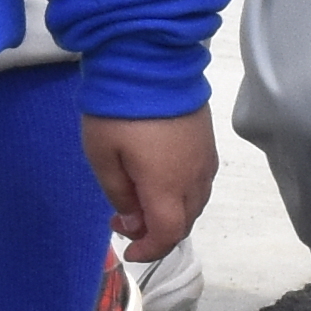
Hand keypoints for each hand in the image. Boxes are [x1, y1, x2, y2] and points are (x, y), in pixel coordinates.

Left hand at [85, 106, 221, 260]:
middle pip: (185, 222)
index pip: (168, 234)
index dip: (150, 250)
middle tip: (125, 219)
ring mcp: (205, 158)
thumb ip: (119, 193)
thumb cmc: (120, 110)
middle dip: (156, 232)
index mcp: (167, 185)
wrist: (151, 60)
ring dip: (171, 213)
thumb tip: (134, 218)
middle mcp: (194, 178)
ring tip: (141, 200)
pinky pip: (201, 182)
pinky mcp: (207, 141)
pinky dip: (182, 194)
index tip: (128, 249)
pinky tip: (160, 179)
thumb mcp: (103, 155)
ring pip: (196, 203)